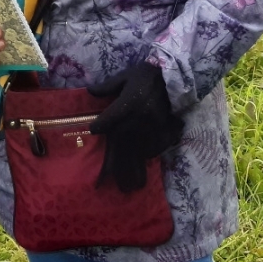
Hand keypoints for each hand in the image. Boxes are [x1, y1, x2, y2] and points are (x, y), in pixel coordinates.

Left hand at [89, 63, 182, 192]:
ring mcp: (150, 127)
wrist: (173, 78)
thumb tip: (89, 91)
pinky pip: (153, 148)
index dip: (100, 126)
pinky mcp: (162, 131)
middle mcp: (137, 119)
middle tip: (106, 182)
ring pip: (137, 151)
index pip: (108, 120)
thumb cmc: (146, 75)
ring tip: (127, 186)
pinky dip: (147, 157)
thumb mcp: (124, 77)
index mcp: (126, 104)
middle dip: (114, 164)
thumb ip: (107, 86)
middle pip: (122, 144)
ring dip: (131, 168)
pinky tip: (143, 164)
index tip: (93, 131)